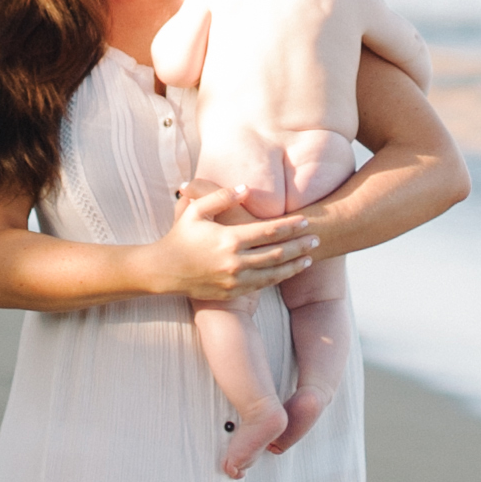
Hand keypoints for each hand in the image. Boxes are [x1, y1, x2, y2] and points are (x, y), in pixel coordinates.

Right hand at [160, 183, 317, 304]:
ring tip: (309, 257)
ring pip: (273, 273)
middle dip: (299, 245)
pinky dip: (278, 277)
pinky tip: (288, 271)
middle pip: (276, 253)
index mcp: (228, 240)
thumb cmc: (179, 237)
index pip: (268, 232)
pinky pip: (261, 285)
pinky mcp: (232, 292)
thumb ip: (220, 197)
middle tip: (317, 238)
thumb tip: (246, 188)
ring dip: (293, 265)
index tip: (306, 220)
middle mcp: (234, 262)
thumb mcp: (195, 211)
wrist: (164, 271)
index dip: (290, 226)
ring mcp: (234, 280)